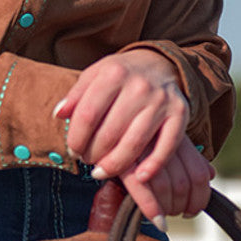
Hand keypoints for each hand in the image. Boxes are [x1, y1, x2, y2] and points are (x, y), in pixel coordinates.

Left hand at [53, 48, 212, 225]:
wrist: (159, 64)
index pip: (88, 114)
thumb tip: (59, 115)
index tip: (73, 150)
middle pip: (109, 133)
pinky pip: (166, 147)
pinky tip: (139, 177)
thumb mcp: (94, 75)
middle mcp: (139, 86)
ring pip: (134, 144)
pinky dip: (153, 166)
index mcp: (114, 73)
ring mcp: (161, 101)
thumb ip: (76, 95)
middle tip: (87, 160)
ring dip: (114, 165)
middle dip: (93, 153)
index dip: (76, 138)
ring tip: (101, 171)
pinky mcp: (180, 114)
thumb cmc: (121, 75)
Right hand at [121, 137, 213, 224]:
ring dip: (167, 208)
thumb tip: (210, 174)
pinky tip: (157, 220)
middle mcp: (161, 138)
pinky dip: (151, 209)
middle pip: (184, 183)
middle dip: (182, 206)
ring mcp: (141, 147)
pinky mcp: (120, 157)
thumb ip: (185, 153)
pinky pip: (142, 189)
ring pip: (166, 187)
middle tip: (174, 213)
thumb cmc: (130, 129)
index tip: (191, 209)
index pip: (200, 173)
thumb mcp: (160, 134)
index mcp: (173, 132)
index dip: (201, 198)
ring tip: (160, 213)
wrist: (98, 112)